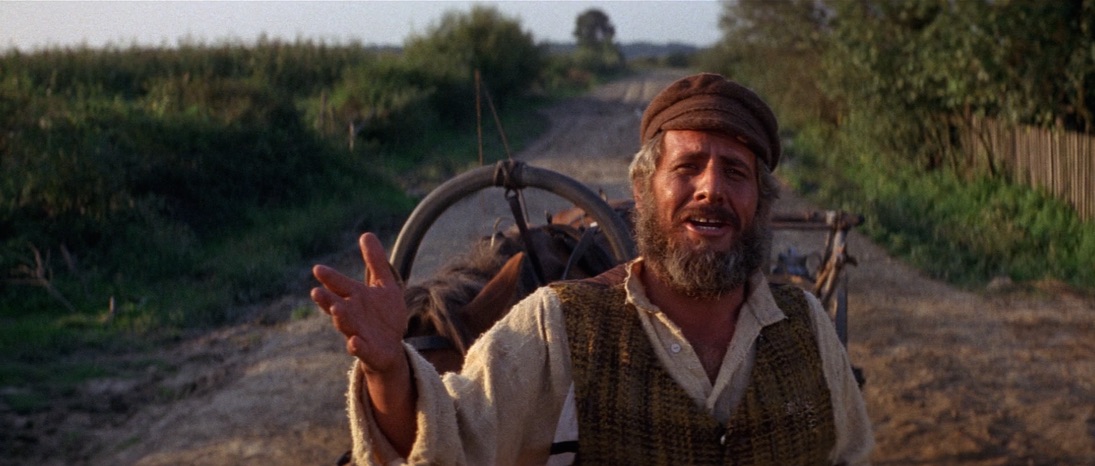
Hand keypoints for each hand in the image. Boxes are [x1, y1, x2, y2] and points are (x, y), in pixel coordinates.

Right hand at [311, 233, 407, 374]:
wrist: (391, 347)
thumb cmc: (383, 315)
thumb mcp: (384, 285)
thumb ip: (375, 261)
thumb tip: (366, 234)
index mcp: (355, 297)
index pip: (340, 285)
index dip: (330, 278)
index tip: (318, 269)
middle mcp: (352, 315)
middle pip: (336, 306)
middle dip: (326, 300)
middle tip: (316, 292)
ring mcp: (358, 333)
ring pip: (346, 326)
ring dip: (340, 319)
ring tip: (336, 310)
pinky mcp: (368, 350)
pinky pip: (361, 349)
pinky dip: (356, 346)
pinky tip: (353, 343)